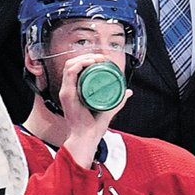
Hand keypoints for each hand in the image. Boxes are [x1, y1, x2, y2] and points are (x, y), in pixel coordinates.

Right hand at [59, 53, 130, 169]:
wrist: (87, 137)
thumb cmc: (94, 127)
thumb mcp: (109, 108)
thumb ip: (118, 100)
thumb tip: (128, 92)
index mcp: (74, 91)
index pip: (76, 68)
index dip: (87, 59)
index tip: (102, 58)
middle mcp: (68, 89)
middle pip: (72, 64)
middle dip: (87, 56)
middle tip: (101, 57)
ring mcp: (66, 91)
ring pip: (70, 65)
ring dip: (85, 58)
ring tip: (97, 59)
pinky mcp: (67, 94)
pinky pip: (69, 73)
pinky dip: (79, 64)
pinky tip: (90, 62)